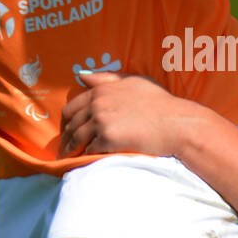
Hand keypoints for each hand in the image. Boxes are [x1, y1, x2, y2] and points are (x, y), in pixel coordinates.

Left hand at [57, 71, 192, 158]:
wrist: (175, 124)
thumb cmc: (159, 102)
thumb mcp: (133, 81)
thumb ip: (106, 78)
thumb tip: (81, 75)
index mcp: (101, 89)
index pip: (72, 106)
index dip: (66, 121)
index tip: (65, 130)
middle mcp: (97, 103)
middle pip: (71, 123)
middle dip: (64, 137)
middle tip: (62, 148)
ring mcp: (101, 121)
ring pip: (76, 138)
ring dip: (69, 150)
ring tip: (66, 158)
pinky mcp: (107, 138)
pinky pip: (89, 150)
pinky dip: (84, 156)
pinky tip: (83, 162)